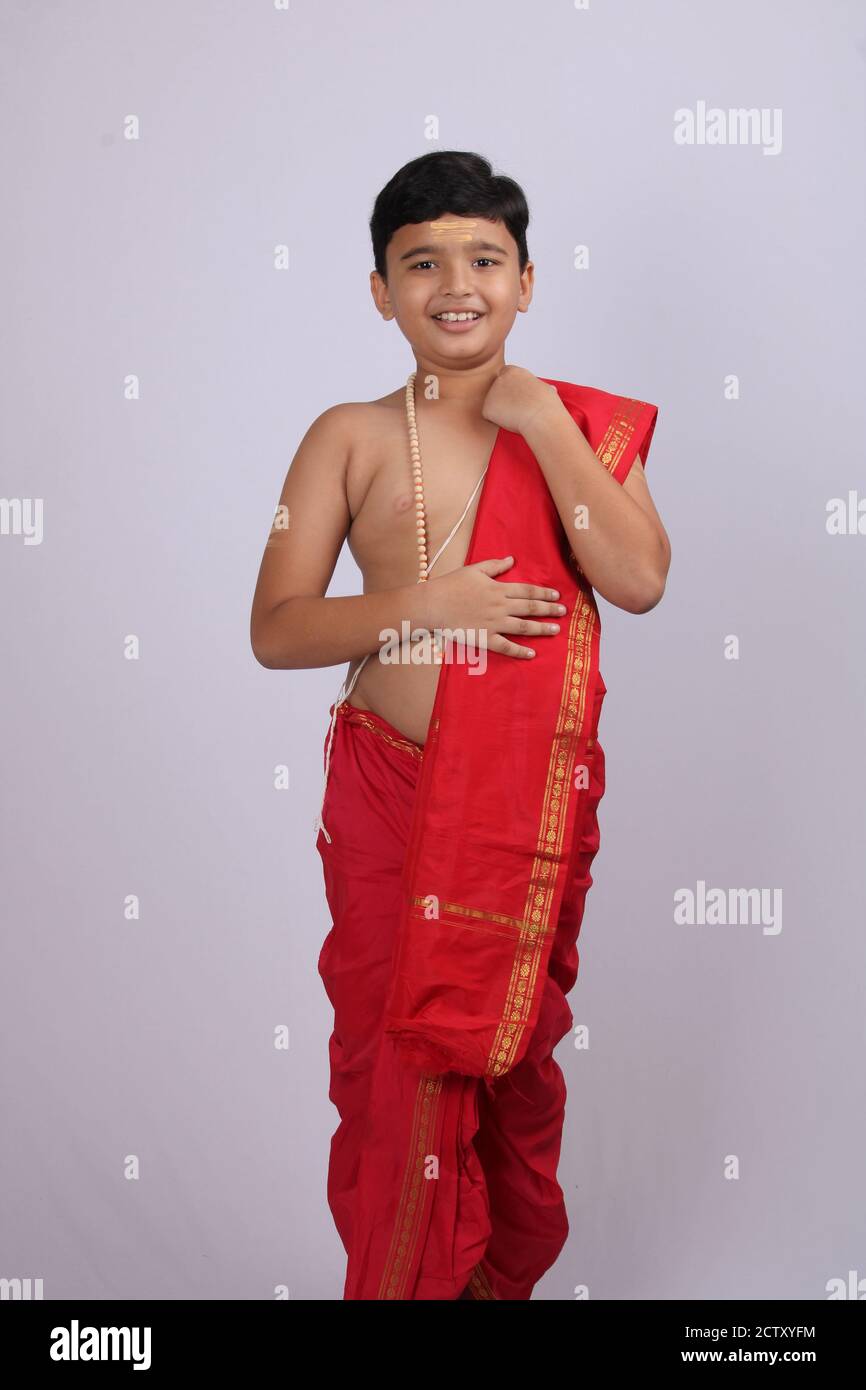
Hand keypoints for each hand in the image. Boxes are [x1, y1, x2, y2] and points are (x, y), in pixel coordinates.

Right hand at [421, 555, 567, 658]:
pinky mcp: (485, 638)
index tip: (557, 596)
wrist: (433, 604)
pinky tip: (531, 653)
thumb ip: (495, 566)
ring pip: (523, 626)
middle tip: (563, 612)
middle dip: (549, 609)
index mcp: (498, 588)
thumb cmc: (451, 585)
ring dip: (541, 628)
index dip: (544, 592)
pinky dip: (519, 651)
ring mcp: (493, 623)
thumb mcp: (474, 570)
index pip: (527, 590)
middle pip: (530, 607)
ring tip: (556, 630)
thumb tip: (512, 559)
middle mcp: (500, 606)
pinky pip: (506, 647)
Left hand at [481, 365, 562, 435]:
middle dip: (503, 398)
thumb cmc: (546, 405)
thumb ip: (538, 387)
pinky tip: (510, 421)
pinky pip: (489, 416)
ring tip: (517, 415)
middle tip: (518, 408)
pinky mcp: (487, 408)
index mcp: (514, 371)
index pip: (505, 374)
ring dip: (501, 410)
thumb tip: (549, 389)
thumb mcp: (546, 388)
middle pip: (497, 389)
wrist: (540, 417)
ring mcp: (491, 393)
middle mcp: (500, 379)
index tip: (517, 395)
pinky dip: (496, 421)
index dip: (510, 386)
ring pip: (493, 404)